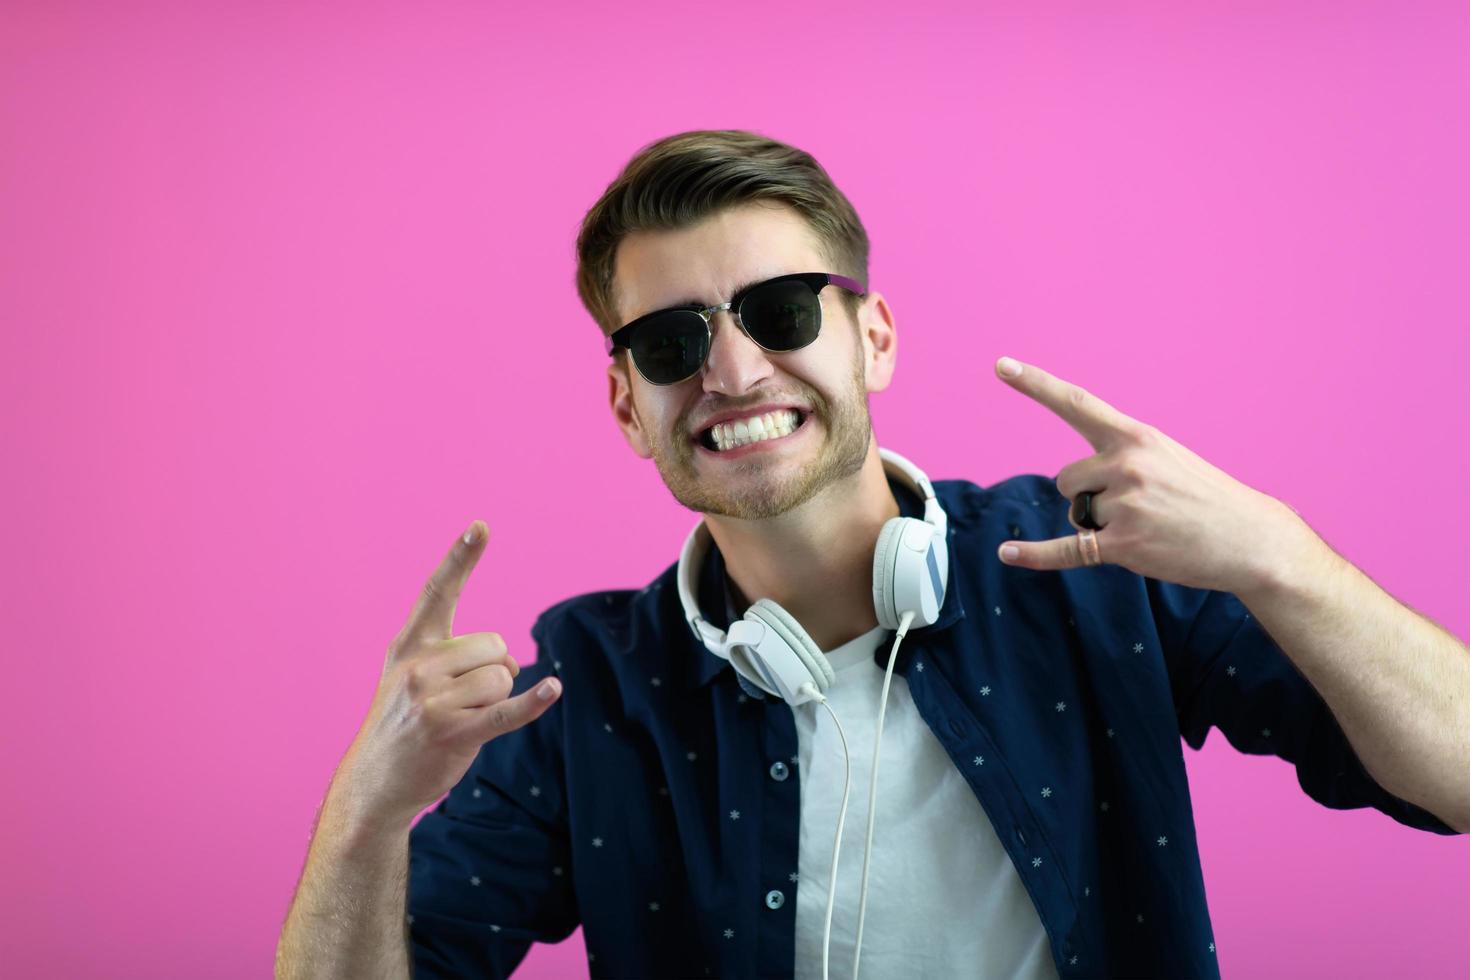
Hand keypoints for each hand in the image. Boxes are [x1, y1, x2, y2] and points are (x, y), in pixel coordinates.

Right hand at [330, 521, 561, 829]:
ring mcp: (433, 702)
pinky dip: (532, 703)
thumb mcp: (409, 679)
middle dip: (495, 671)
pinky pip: (505, 711)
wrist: (374, 784)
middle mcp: (418, 668)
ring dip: (497, 700)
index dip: (461, 559)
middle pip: (495, 645)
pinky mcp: (454, 734)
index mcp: (408, 647)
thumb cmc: (402, 726)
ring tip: (464, 721)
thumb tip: (512, 663)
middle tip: (465, 701)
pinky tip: (553, 690)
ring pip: (503, 678)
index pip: (437, 592)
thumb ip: (454, 656)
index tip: (481, 526)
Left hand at [990, 355, 1316, 595]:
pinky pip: (1066, 550)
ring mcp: (1125, 506)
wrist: (1251, 540)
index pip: (1077, 404)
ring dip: (1099, 526)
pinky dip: (1035, 555)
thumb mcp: (1167, 457)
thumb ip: (1120, 456)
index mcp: (1136, 437)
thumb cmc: (1206, 498)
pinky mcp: (1124, 546)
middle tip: (1138, 508)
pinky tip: (1007, 553)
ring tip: (1147, 528)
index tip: (1002, 365)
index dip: (1036, 384)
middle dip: (1088, 495)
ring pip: (1076, 514)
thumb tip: (1075, 483)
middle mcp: (1127, 465)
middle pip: (1067, 479)